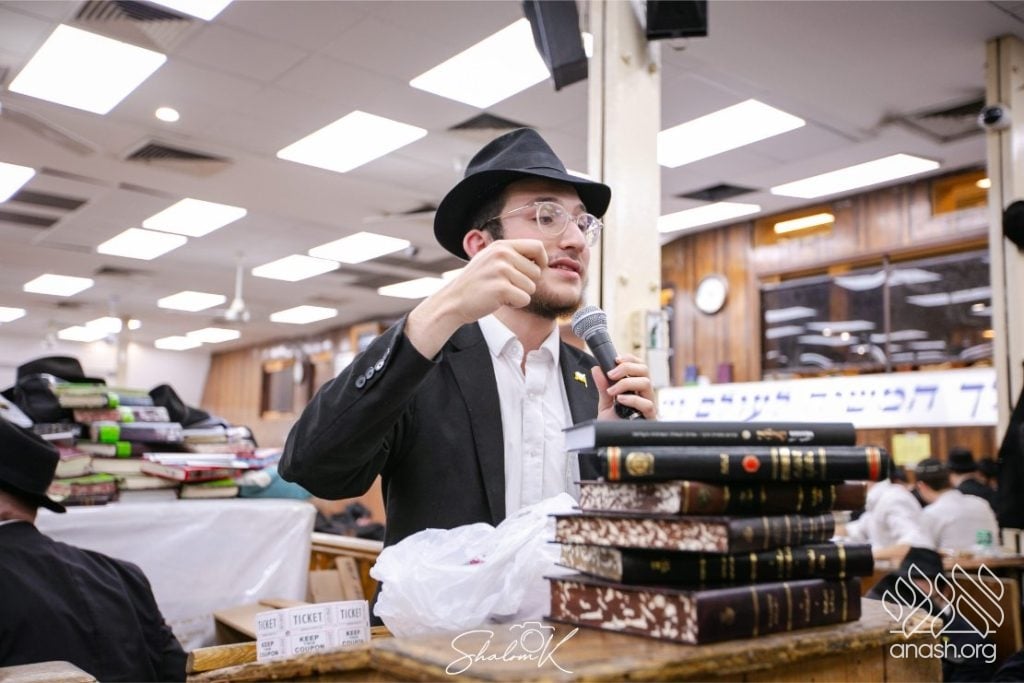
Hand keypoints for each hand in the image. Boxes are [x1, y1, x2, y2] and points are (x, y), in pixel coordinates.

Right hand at [405, 239, 546, 357]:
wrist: (453, 301)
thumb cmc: (476, 283)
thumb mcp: (491, 260)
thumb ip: (512, 255)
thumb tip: (541, 257)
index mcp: (501, 245)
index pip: (537, 246)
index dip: (542, 260)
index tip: (536, 270)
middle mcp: (502, 254)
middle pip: (537, 271)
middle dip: (526, 283)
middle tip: (504, 286)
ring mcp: (501, 270)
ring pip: (531, 287)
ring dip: (519, 294)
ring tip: (499, 292)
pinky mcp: (501, 288)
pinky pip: (524, 299)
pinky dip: (515, 304)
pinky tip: (498, 300)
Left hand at [591, 354, 656, 420]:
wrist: (614, 443)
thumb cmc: (614, 424)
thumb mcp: (605, 403)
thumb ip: (602, 387)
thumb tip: (596, 369)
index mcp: (635, 388)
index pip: (639, 366)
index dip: (630, 359)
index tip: (616, 359)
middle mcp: (644, 393)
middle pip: (645, 370)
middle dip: (627, 367)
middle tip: (611, 374)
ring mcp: (648, 404)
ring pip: (646, 383)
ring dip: (626, 382)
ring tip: (612, 391)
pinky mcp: (650, 417)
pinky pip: (647, 404)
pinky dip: (633, 399)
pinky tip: (621, 400)